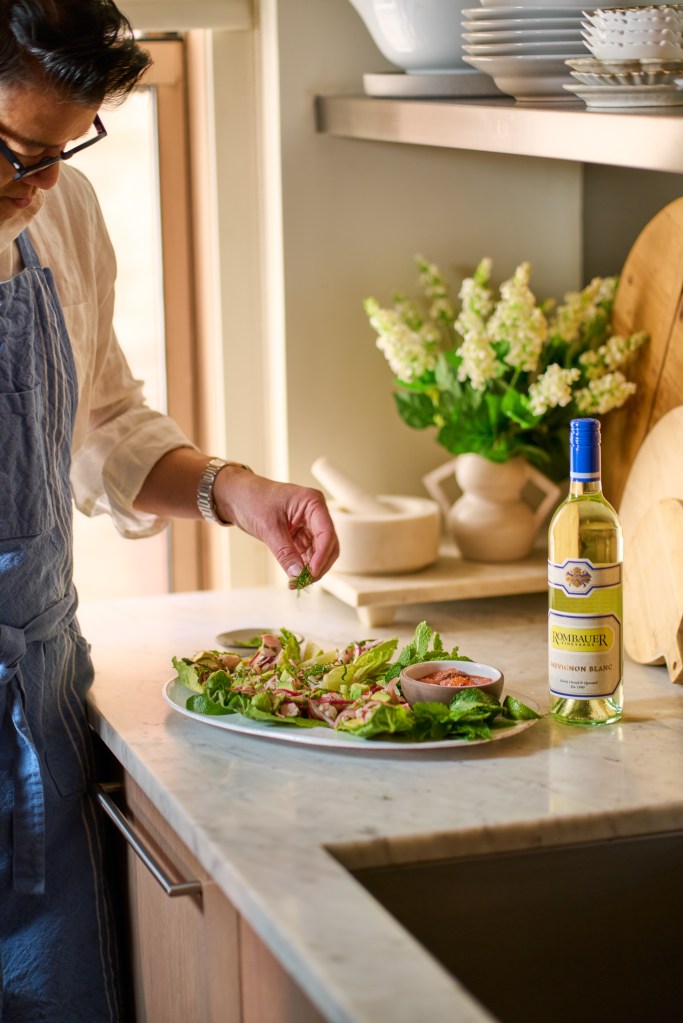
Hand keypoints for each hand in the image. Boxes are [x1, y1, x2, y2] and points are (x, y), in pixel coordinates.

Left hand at [213, 467, 338, 582]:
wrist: (237, 497)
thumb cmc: (252, 500)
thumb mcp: (268, 528)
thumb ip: (285, 552)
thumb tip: (298, 573)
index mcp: (312, 503)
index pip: (326, 532)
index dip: (322, 555)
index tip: (312, 572)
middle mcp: (315, 514)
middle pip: (328, 545)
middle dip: (319, 565)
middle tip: (304, 581)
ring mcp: (309, 525)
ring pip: (320, 553)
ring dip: (311, 569)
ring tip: (297, 582)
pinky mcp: (301, 535)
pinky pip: (308, 554)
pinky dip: (302, 566)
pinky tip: (294, 577)